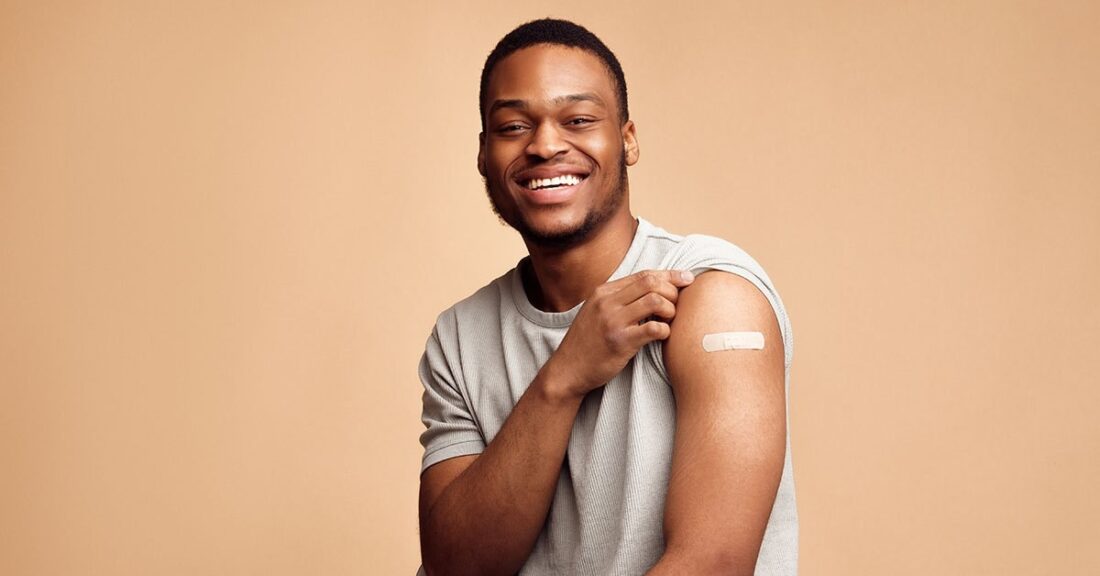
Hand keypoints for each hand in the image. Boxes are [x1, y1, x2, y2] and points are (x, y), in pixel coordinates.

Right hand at [545, 269, 695, 397]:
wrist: (568, 370)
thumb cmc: (588, 343)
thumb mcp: (597, 312)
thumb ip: (619, 299)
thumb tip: (653, 289)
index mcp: (604, 292)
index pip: (644, 274)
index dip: (670, 275)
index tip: (687, 278)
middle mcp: (607, 302)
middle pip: (651, 283)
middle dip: (673, 291)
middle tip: (679, 305)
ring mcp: (613, 321)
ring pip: (655, 301)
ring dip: (671, 310)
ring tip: (669, 320)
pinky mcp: (620, 342)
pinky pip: (653, 329)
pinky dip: (665, 330)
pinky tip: (663, 335)